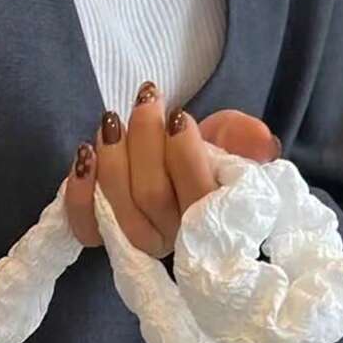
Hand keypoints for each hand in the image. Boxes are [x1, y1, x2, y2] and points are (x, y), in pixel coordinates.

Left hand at [65, 84, 280, 255]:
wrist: (162, 159)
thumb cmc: (196, 150)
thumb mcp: (225, 137)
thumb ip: (243, 138)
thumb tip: (264, 144)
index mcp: (208, 220)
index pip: (198, 196)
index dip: (185, 154)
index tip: (179, 115)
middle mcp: (171, 237)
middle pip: (151, 196)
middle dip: (145, 140)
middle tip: (146, 100)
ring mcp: (133, 242)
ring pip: (117, 207)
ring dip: (112, 156)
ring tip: (113, 120)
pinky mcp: (99, 237)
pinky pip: (84, 228)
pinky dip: (78, 192)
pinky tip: (84, 156)